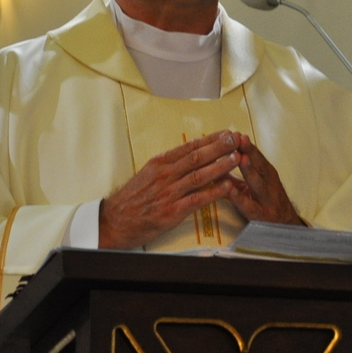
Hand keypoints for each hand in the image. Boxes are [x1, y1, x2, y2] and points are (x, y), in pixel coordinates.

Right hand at [100, 131, 240, 248]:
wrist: (114, 220)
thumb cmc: (132, 198)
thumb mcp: (148, 173)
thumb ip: (169, 164)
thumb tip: (191, 153)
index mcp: (159, 163)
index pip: (189, 147)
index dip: (210, 139)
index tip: (225, 132)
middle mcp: (165, 175)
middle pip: (196, 157)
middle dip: (219, 147)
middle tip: (236, 139)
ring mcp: (168, 193)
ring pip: (199, 176)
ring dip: (220, 166)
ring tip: (237, 158)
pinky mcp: (171, 212)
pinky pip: (196, 199)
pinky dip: (213, 192)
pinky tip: (226, 187)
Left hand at [228, 133, 303, 225]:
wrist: (285, 228)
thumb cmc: (267, 202)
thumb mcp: (255, 184)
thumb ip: (238, 172)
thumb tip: (218, 156)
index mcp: (267, 174)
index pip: (257, 156)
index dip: (246, 145)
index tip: (236, 133)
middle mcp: (269, 184)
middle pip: (259, 165)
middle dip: (249, 151)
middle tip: (239, 138)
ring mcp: (267, 200)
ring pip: (257, 183)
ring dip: (248, 170)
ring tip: (240, 158)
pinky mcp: (261, 216)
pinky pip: (249, 206)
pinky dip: (240, 197)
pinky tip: (231, 190)